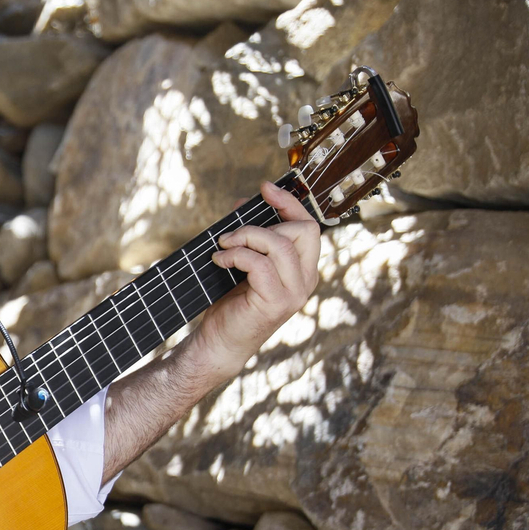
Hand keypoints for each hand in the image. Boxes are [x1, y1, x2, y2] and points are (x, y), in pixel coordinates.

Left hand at [190, 180, 320, 378]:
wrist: (219, 340)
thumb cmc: (230, 301)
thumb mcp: (242, 260)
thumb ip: (250, 234)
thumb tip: (244, 203)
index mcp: (302, 267)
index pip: (309, 225)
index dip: (289, 202)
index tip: (265, 188)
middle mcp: (306, 279)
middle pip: (302, 230)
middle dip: (263, 223)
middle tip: (231, 235)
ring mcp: (295, 292)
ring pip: (281, 245)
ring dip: (247, 237)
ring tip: (223, 246)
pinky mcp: (277, 302)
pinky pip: (261, 264)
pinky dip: (237, 256)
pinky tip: (219, 261)